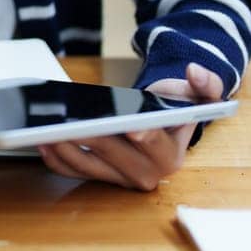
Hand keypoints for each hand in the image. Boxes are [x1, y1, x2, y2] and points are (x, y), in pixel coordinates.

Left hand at [37, 63, 224, 190]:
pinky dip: (58, 159)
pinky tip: (44, 142)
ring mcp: (120, 178)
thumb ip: (207, 82)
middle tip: (70, 122)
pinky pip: (74, 171)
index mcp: (171, 156)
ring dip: (65, 149)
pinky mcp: (100, 177)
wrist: (164, 123)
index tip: (129, 127)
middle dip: (91, 138)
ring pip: (88, 166)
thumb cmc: (179, 106)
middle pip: (113, 155)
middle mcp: (146, 174)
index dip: (141, 136)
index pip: (153, 146)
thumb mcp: (201, 92)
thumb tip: (194, 72)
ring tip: (46, 129)